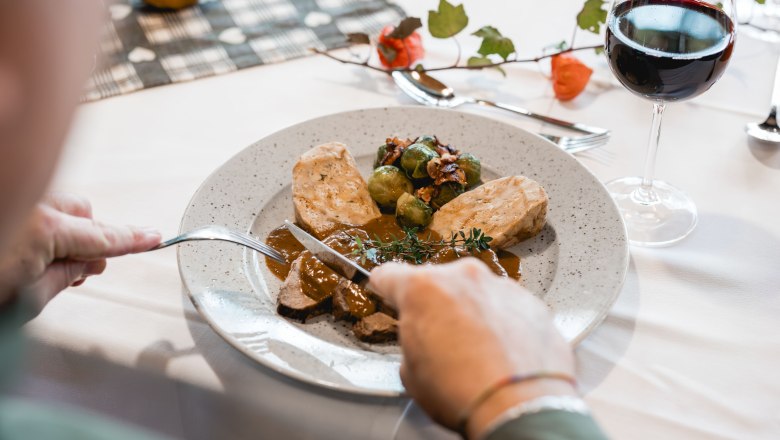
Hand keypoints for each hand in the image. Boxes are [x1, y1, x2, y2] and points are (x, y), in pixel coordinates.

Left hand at [0, 193, 159, 313]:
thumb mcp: (29, 298)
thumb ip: (65, 277)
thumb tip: (83, 266)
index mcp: (43, 228)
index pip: (103, 237)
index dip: (132, 239)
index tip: (154, 237)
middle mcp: (31, 207)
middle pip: (83, 212)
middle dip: (84, 237)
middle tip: (72, 268)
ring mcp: (20, 204)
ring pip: (58, 208)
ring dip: (59, 232)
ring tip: (34, 265)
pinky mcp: (8, 207)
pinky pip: (37, 209)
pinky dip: (37, 228)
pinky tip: (19, 251)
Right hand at [369, 258, 575, 438]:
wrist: (520, 406)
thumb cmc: (463, 392)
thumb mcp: (412, 373)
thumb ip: (412, 341)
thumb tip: (422, 344)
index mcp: (422, 289)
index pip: (389, 275)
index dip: (384, 287)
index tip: (385, 290)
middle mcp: (463, 278)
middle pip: (438, 283)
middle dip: (435, 307)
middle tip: (439, 342)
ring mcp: (500, 287)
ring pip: (476, 294)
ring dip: (472, 315)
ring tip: (476, 355)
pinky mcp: (531, 303)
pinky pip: (507, 308)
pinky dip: (502, 325)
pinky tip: (501, 355)